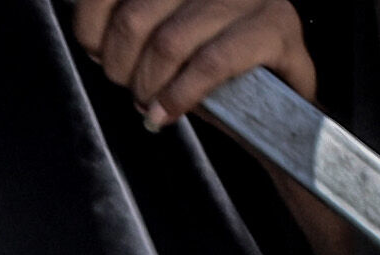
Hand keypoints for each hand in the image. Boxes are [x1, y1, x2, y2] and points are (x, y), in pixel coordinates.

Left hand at [70, 0, 310, 124]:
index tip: (97, 54)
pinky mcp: (276, 29)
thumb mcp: (171, 41)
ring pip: (170, 41)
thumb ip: (137, 30)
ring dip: (148, 84)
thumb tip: (94, 39)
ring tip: (150, 105)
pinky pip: (211, 63)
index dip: (92, 22)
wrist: (287, 114)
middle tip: (130, 90)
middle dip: (121, 64)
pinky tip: (168, 112)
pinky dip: (181, 94)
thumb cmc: (225, 75)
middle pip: (136, 14)